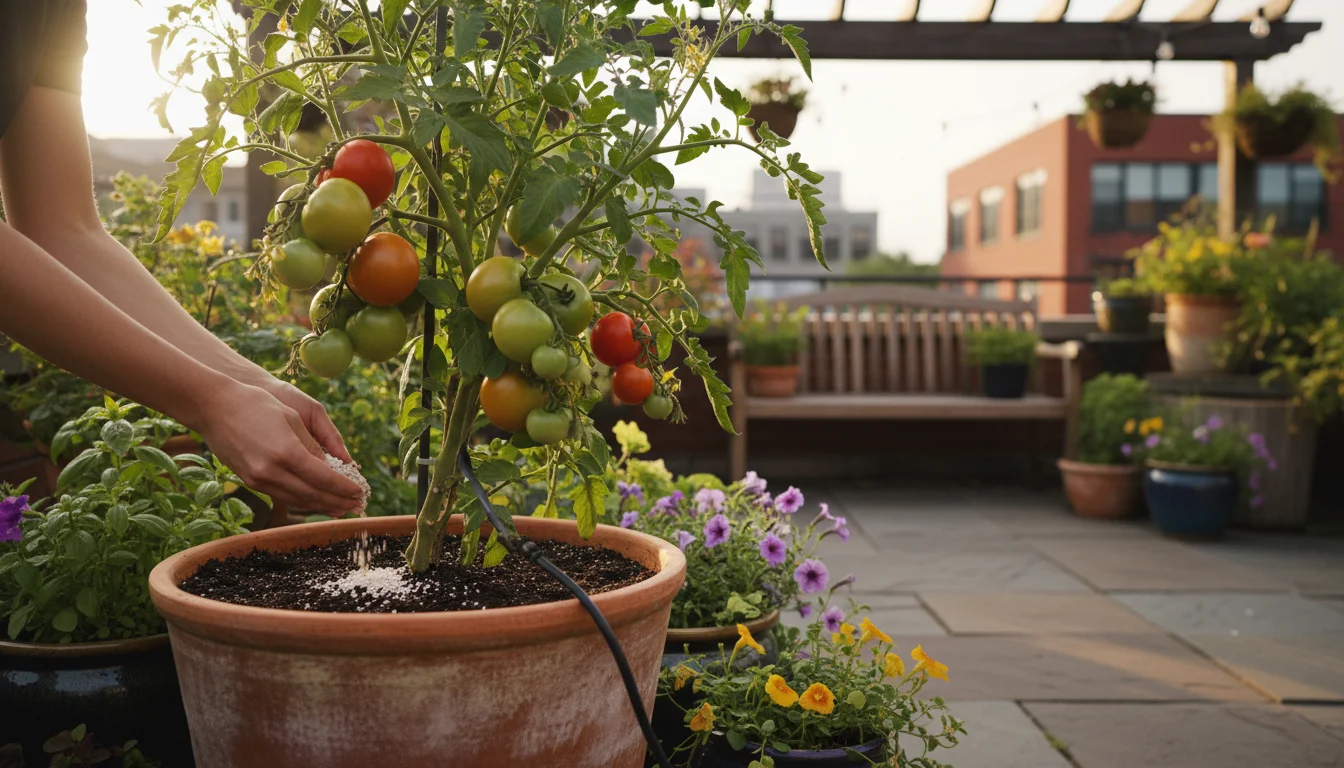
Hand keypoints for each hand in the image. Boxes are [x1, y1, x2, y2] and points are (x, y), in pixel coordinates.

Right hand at [193, 382, 363, 514]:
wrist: (213, 408)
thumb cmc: (255, 405)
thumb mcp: (291, 419)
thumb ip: (312, 446)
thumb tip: (331, 468)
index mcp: (286, 452)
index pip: (324, 478)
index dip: (344, 488)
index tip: (360, 492)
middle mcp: (271, 471)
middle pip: (312, 494)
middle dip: (338, 501)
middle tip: (357, 506)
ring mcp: (258, 479)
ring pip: (297, 499)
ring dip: (321, 505)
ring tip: (341, 508)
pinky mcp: (250, 481)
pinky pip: (282, 495)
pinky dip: (302, 499)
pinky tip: (315, 500)